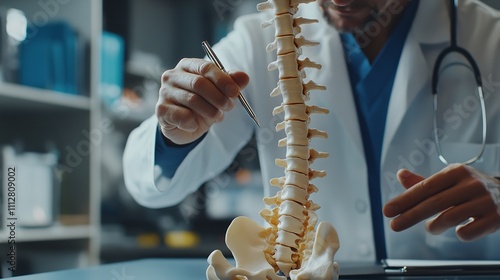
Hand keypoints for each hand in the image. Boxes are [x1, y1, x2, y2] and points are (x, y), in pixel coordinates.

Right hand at [156, 58, 249, 144]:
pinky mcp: (160, 110)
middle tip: (229, 107)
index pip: (205, 67)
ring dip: (210, 111)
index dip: (222, 80)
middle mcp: (172, 76)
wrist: (186, 127)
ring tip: (215, 116)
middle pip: (199, 83)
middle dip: (218, 97)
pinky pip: (183, 117)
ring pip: (193, 100)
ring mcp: (164, 92)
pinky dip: (194, 123)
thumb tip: (244, 77)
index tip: (235, 92)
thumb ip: (231, 84)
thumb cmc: (202, 106)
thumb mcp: (219, 94)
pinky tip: (194, 124)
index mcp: (187, 66)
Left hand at [383, 164, 499, 240]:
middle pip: (433, 203)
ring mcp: (485, 201)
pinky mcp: (495, 218)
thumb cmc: (470, 188)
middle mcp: (471, 184)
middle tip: (394, 226)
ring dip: (434, 226)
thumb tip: (400, 174)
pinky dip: (459, 234)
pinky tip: (459, 230)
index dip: (404, 200)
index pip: (425, 187)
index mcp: (456, 171)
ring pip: (449, 218)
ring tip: (431, 228)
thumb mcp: (450, 180)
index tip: (387, 210)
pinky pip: (468, 231)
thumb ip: (424, 182)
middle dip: (410, 216)